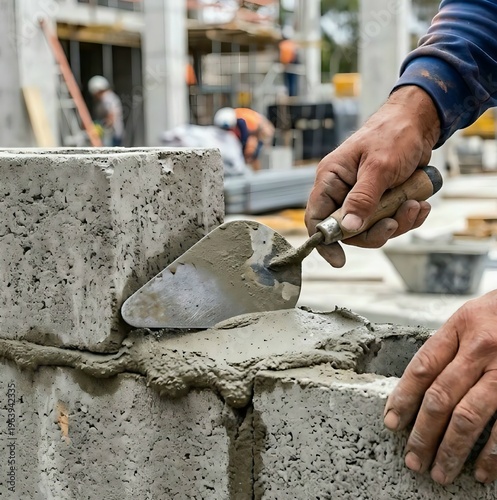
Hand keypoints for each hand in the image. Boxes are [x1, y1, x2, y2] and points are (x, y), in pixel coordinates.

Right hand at [305, 86, 439, 266]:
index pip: (316, 217)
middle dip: (374, 231)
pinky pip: (390, 220)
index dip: (324, 241)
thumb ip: (362, 198)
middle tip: (394, 222)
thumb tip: (348, 229)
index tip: (339, 260)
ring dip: (397, 222)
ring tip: (415, 204)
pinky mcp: (382, 200)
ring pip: (372, 228)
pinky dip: (407, 217)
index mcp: (331, 179)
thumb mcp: (379, 167)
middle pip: (348, 230)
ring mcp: (362, 197)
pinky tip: (420, 203)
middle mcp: (342, 191)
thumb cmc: (393, 135)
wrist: (419, 122)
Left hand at [384, 290, 496, 484]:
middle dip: (423, 433)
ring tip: (439, 472)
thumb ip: (444, 347)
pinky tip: (480, 470)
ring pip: (469, 417)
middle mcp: (480, 350)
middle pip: (441, 397)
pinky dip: (492, 454)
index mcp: (459, 328)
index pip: (422, 368)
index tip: (391, 422)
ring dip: (451, 450)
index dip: (402, 398)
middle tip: (412, 458)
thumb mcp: (466, 318)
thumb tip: (415, 385)